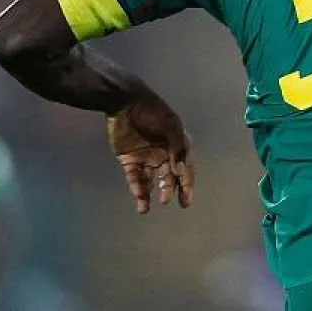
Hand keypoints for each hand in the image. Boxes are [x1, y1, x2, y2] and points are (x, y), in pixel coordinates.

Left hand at [107, 94, 194, 213]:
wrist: (125, 102)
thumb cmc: (152, 111)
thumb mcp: (170, 126)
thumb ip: (177, 149)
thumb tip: (180, 171)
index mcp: (177, 144)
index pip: (185, 168)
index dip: (186, 184)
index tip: (185, 200)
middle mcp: (163, 153)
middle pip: (168, 176)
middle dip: (169, 190)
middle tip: (166, 201)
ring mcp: (146, 157)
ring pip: (150, 181)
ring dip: (149, 194)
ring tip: (145, 208)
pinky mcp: (129, 160)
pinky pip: (134, 178)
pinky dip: (136, 189)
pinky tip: (138, 199)